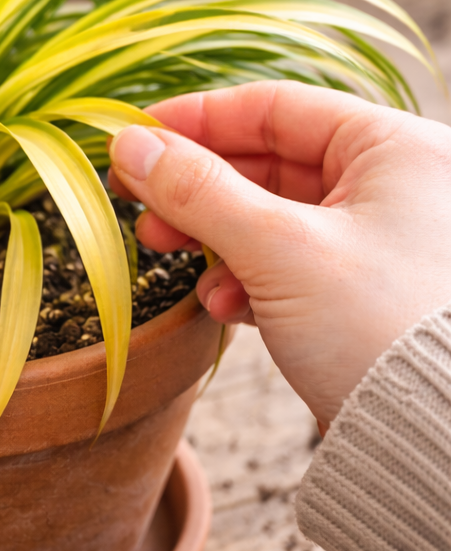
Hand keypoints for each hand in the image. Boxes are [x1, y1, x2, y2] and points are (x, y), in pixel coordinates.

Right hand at [108, 81, 450, 426]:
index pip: (275, 107)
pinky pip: (287, 265)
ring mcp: (377, 243)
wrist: (435, 443)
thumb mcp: (277, 249)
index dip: (196, 119)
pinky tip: (223, 304)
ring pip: (270, 218)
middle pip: (267, 163)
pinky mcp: (359, 293)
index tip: (134, 135)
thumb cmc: (380, 330)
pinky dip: (245, 278)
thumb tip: (130, 145)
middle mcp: (393, 187)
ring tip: (167, 254)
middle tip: (139, 206)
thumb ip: (198, 191)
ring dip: (213, 238)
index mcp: (395, 150)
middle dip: (196, 188)